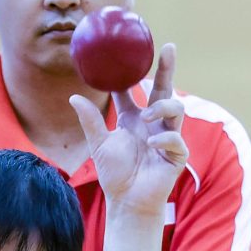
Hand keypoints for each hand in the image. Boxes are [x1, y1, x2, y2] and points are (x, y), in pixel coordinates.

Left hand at [71, 41, 188, 219]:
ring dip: (162, 107)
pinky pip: (176, 140)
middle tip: (168, 48)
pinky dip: (165, 140)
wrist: (126, 202)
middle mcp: (153, 123)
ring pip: (176, 109)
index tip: (128, 54)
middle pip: (163, 89)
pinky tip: (152, 145)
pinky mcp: (176, 154)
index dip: (131, 73)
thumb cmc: (114, 174)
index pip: (134, 90)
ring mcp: (167, 137)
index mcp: (134, 119)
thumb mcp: (99, 144)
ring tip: (146, 115)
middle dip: (167, 69)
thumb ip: (90, 121)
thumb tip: (74, 97)